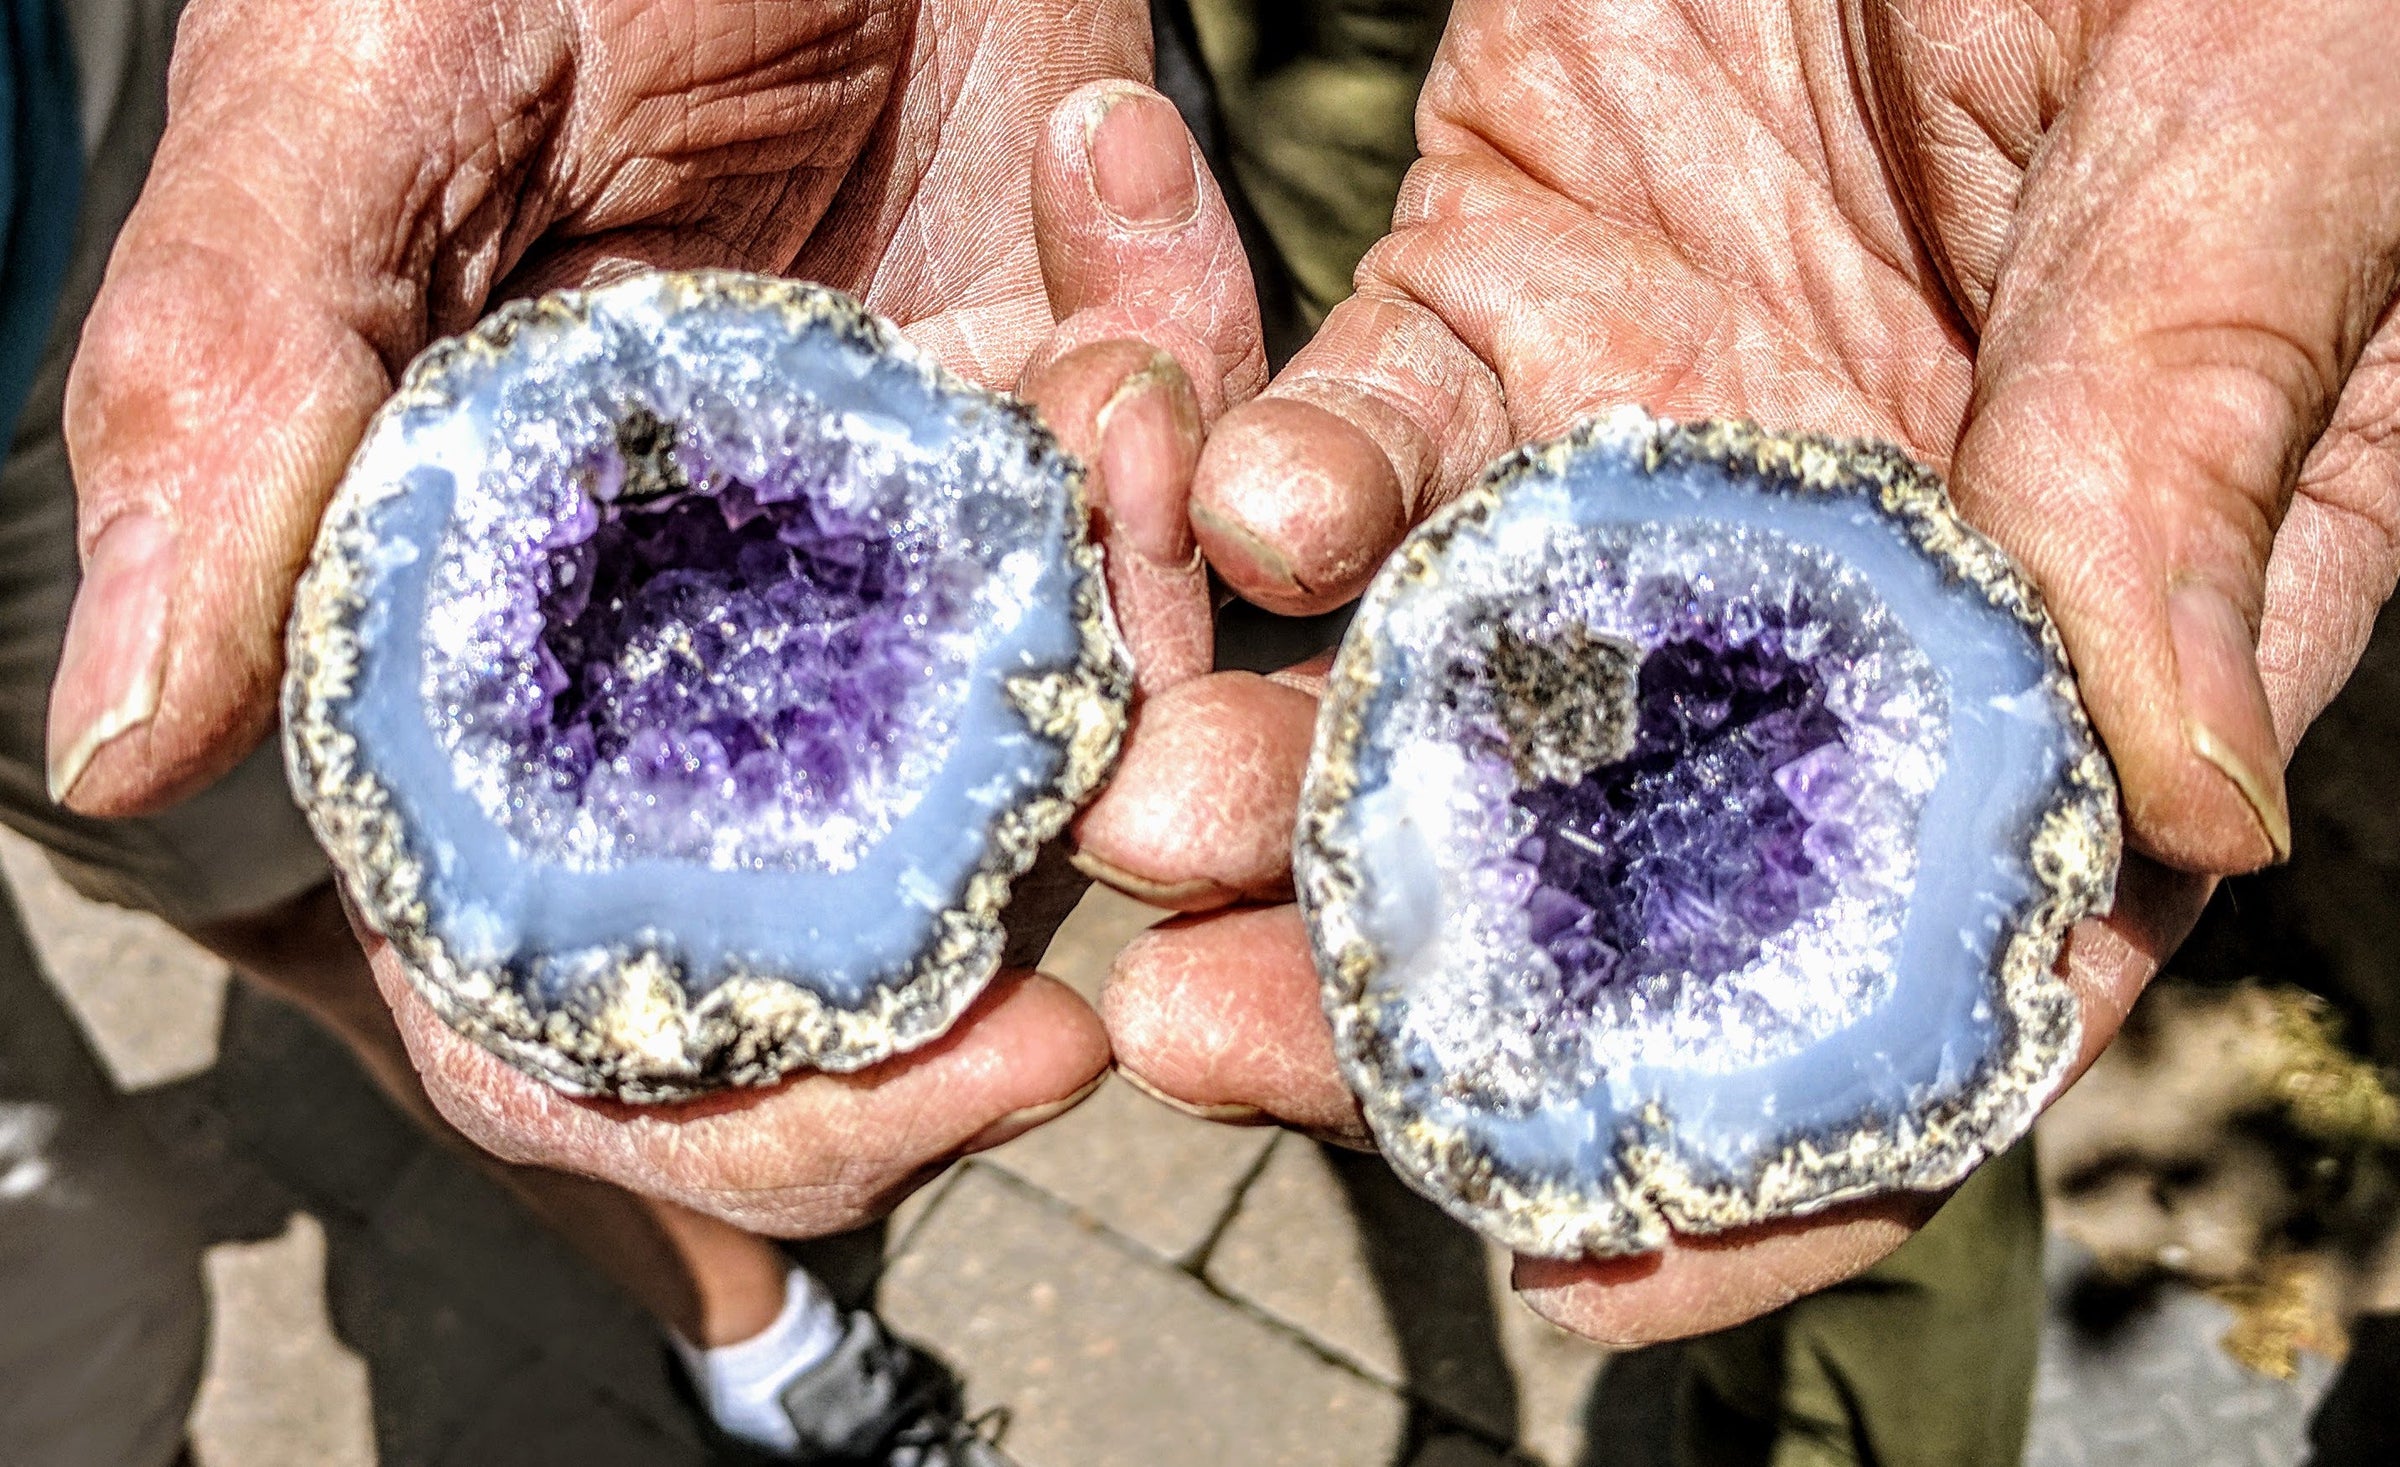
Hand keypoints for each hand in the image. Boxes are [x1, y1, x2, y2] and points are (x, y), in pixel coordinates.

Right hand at [56, 0, 1260, 1236]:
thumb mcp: (351, 122)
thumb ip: (234, 400)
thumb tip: (119, 744)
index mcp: (484, 659)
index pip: (573, 996)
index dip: (736, 1103)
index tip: (944, 1084)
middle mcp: (703, 651)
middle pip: (866, 948)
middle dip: (1034, 946)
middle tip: (1171, 855)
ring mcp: (899, 551)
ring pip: (1077, 735)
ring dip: (1144, 606)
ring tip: (1123, 381)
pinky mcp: (1052, 426)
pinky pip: (1187, 500)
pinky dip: (1190, 377)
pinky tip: (1114, 175)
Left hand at [1083, 0, 2399, 1339]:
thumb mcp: (2276, 124)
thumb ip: (2205, 431)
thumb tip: (2171, 799)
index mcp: (2108, 598)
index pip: (1958, 947)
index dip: (1786, 1135)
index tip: (1593, 1251)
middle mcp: (1855, 570)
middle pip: (1630, 855)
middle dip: (1424, 972)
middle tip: (1228, 1042)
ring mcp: (1656, 438)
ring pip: (1444, 675)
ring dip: (1285, 761)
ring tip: (1147, 823)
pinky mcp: (1501, 291)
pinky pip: (1359, 430)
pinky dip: (1274, 481)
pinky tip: (1221, 494)